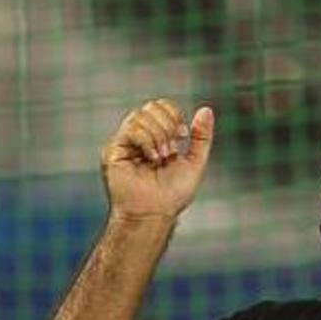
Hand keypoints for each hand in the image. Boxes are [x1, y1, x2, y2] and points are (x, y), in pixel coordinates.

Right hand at [100, 99, 214, 220]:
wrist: (155, 212)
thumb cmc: (173, 194)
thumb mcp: (195, 162)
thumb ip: (201, 137)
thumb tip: (206, 109)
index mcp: (157, 137)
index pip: (163, 106)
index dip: (174, 115)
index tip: (183, 136)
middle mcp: (140, 137)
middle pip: (152, 106)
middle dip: (168, 125)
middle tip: (171, 151)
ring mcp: (126, 142)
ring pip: (141, 115)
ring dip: (159, 136)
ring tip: (161, 158)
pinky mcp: (114, 149)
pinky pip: (132, 128)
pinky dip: (147, 141)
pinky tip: (151, 158)